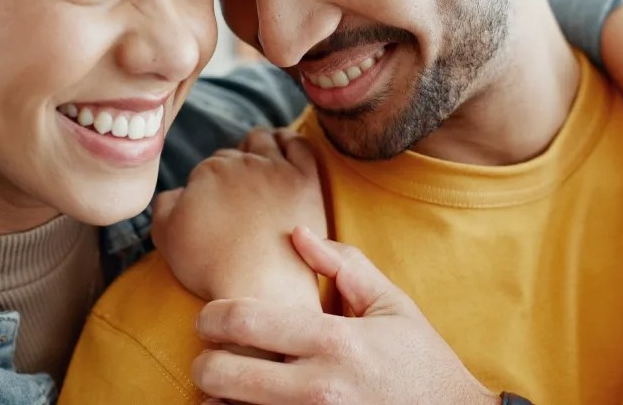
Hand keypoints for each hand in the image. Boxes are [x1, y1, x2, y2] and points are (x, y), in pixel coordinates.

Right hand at [152, 128, 326, 308]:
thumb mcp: (166, 236)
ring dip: (256, 146)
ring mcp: (278, 168)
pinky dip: (288, 141)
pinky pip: (298, 144)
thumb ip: (165, 203)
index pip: (206, 167)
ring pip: (263, 139)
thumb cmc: (212, 266)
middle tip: (235, 198)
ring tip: (256, 166)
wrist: (260, 288)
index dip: (207, 187)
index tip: (213, 207)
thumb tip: (179, 191)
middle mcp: (243, 161)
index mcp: (209, 171)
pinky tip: (283, 151)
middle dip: (231, 171)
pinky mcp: (305, 180)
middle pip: (234, 154)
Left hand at [192, 227, 498, 404]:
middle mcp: (319, 388)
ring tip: (225, 384)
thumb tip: (297, 233)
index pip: (246, 321)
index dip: (212, 315)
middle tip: (209, 353)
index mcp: (335, 341)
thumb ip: (342, 265)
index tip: (209, 317)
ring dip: (218, 397)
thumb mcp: (390, 304)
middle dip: (204, 361)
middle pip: (224, 374)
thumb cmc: (419, 361)